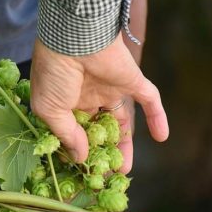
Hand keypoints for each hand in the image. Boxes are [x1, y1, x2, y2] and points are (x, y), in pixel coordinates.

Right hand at [30, 35, 168, 172]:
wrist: (75, 36)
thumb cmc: (54, 72)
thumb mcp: (49, 109)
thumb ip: (66, 135)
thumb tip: (80, 158)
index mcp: (63, 102)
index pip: (72, 131)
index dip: (76, 151)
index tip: (80, 171)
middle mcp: (87, 96)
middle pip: (97, 130)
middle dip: (99, 153)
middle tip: (103, 175)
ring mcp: (110, 88)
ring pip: (121, 122)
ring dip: (124, 145)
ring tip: (123, 170)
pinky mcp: (132, 80)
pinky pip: (149, 100)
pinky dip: (157, 117)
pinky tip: (162, 137)